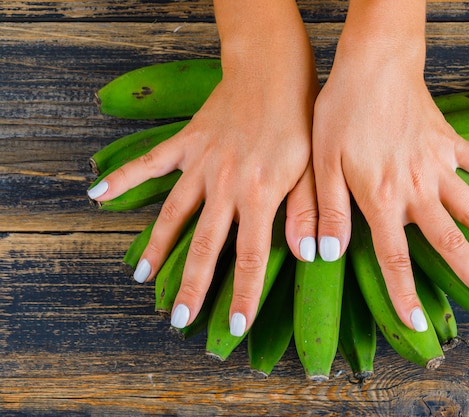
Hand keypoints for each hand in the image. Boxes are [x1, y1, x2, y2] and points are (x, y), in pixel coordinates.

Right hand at [88, 0, 319, 335]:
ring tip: (143, 277)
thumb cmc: (299, 121)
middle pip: (204, 247)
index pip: (250, 258)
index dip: (243, 296)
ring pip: (173, 214)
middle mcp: (224, 187)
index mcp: (259, 196)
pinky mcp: (186, 144)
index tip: (235, 327)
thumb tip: (310, 256)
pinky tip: (98, 192)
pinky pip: (149, 164)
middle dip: (192, 287)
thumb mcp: (312, 169)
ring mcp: (200, 165)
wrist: (273, 72)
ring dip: (157, 247)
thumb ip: (307, 214)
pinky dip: (123, 177)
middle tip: (179, 320)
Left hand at [312, 4, 468, 330]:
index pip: (395, 256)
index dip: (404, 292)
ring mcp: (438, 166)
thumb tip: (326, 254)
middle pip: (450, 241)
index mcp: (381, 198)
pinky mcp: (450, 143)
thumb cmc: (341, 113)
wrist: (371, 66)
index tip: (419, 323)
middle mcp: (416, 188)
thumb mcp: (321, 163)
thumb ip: (328, 210)